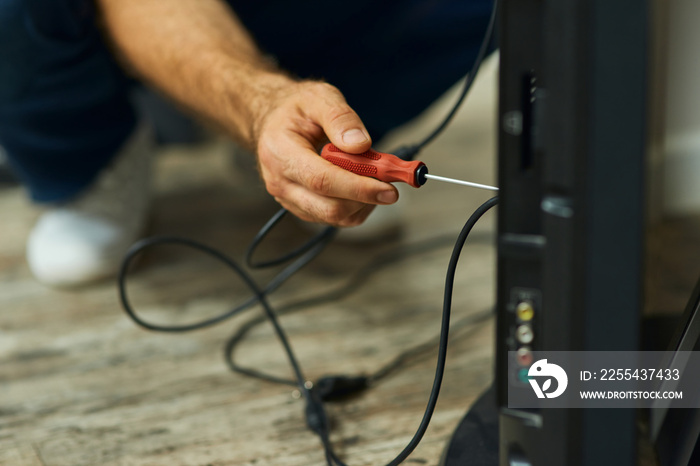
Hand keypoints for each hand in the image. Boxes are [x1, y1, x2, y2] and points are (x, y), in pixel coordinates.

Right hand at [255, 81, 398, 225]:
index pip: (322, 180)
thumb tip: (361, 145)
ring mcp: (289, 199)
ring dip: (363, 202)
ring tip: (371, 174)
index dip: (358, 188)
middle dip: (366, 199)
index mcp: (280, 153)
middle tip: (391, 183)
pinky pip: (334, 218)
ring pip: (335, 217)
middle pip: (329, 208)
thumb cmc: (296, 109)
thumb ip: (340, 118)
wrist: (274, 121)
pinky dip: (355, 206)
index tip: (389, 188)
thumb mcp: (318, 97)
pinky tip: (360, 184)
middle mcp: (280, 182)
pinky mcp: (301, 208)